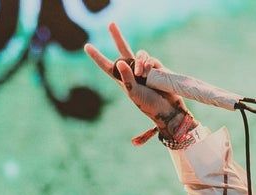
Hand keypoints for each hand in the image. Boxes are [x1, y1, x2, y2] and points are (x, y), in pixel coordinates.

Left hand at [84, 23, 192, 139]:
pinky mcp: (157, 67)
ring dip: (140, 62)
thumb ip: (127, 78)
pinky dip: (149, 64)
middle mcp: (132, 72)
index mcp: (122, 80)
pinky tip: (150, 73)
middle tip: (110, 23)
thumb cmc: (149, 105)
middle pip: (123, 50)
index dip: (97, 56)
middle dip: (117, 37)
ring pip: (139, 54)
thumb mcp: (134, 93)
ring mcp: (145, 69)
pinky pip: (151, 59)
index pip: (107, 66)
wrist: (168, 108)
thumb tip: (119, 62)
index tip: (87, 46)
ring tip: (142, 75)